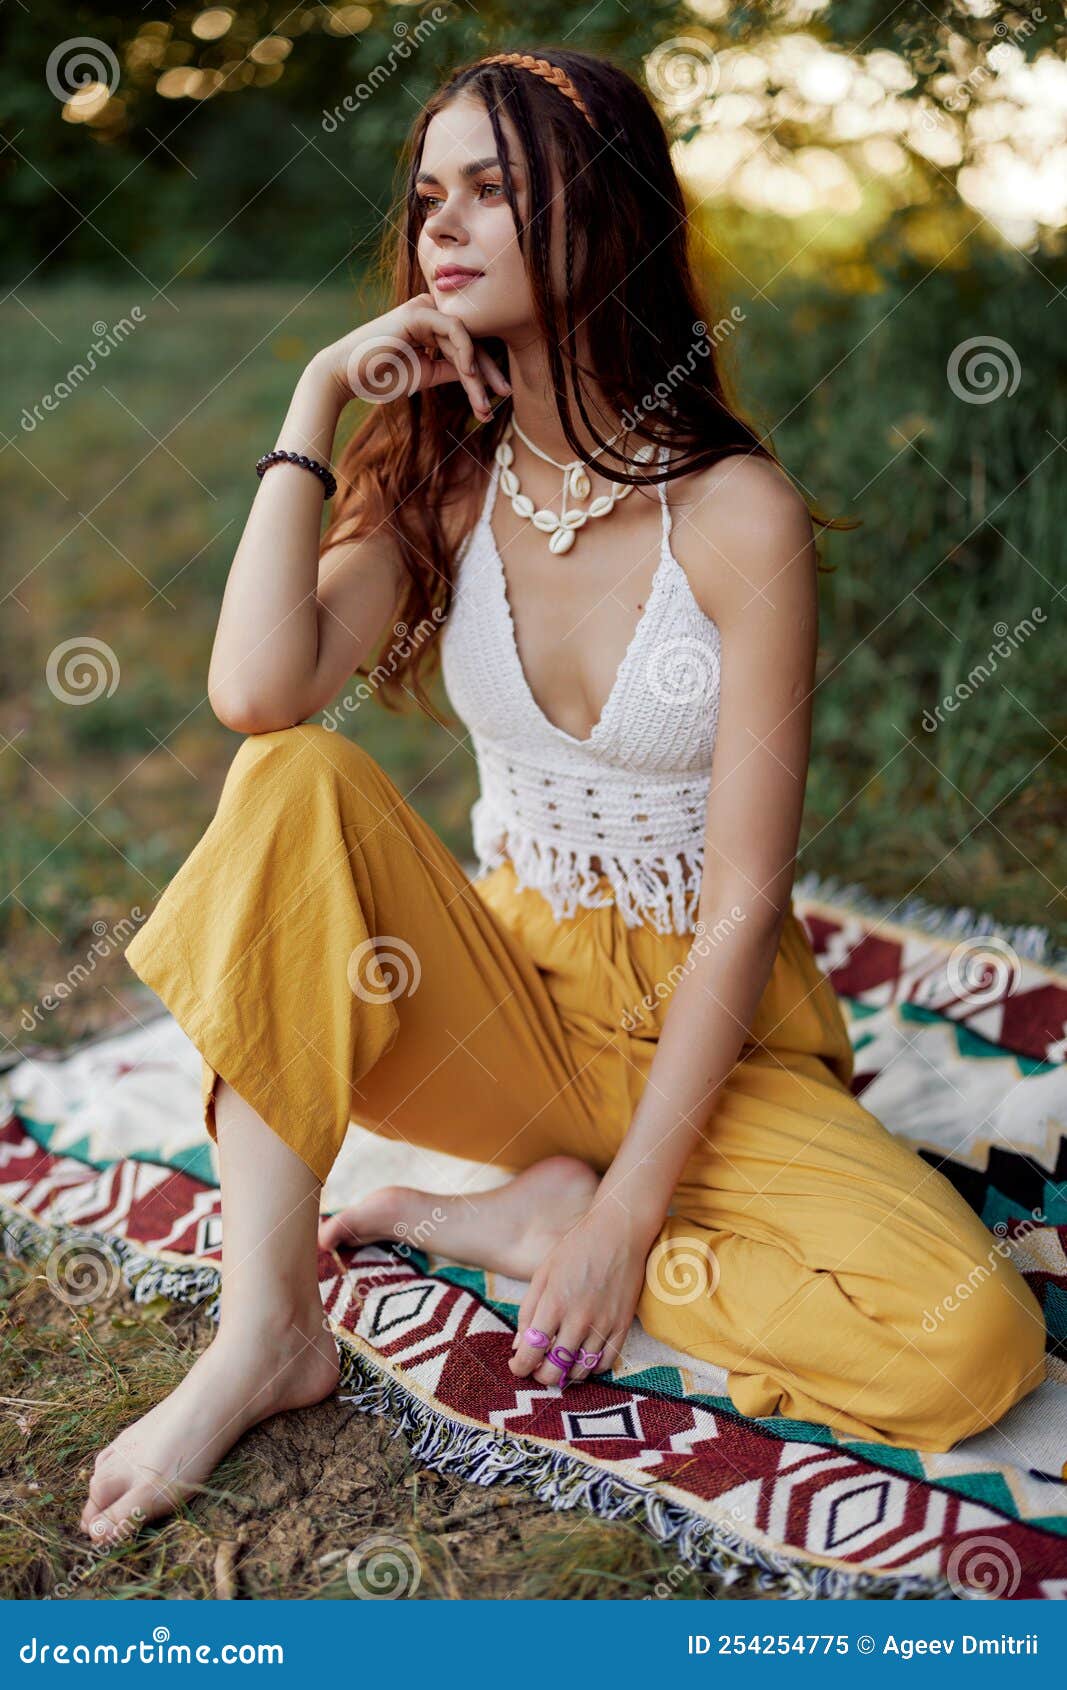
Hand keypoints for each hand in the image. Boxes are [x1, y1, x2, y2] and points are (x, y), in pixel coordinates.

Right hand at [315, 295, 510, 421]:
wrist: (349, 376)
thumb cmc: (382, 377)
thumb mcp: (426, 374)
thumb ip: (451, 369)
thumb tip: (479, 375)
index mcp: (431, 325)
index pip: (467, 346)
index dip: (484, 373)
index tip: (495, 401)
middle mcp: (430, 312)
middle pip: (472, 341)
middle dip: (489, 372)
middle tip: (506, 395)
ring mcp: (424, 308)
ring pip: (466, 340)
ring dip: (478, 373)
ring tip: (485, 401)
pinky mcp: (418, 312)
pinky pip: (453, 329)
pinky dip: (465, 351)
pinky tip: (469, 374)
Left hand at [508, 1208, 651, 1388]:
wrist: (618, 1232)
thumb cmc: (575, 1248)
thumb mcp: (543, 1273)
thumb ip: (528, 1311)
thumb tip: (519, 1346)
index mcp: (553, 1303)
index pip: (531, 1353)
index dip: (520, 1367)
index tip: (517, 1366)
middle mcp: (578, 1319)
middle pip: (554, 1370)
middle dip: (540, 1376)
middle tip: (538, 1367)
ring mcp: (603, 1324)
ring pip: (580, 1371)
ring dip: (565, 1373)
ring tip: (560, 1362)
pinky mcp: (623, 1326)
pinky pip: (606, 1363)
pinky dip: (591, 1368)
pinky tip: (583, 1357)